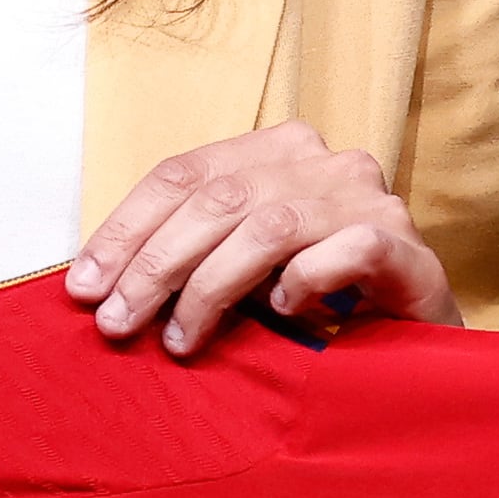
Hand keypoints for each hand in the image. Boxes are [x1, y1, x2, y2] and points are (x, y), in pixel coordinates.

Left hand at [66, 123, 452, 353]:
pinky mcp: (405, 243)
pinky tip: (282, 312)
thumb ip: (189, 258)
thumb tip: (99, 284)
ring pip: (268, 225)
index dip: (126, 228)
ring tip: (179, 340)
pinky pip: (344, 250)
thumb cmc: (318, 307)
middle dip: (154, 265)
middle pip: (218, 199)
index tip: (83, 285)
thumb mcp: (241, 272)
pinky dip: (303, 281)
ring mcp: (368, 197)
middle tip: (116, 323)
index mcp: (278, 150)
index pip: (184, 173)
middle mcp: (324, 161)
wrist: (415, 347)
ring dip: (210, 287)